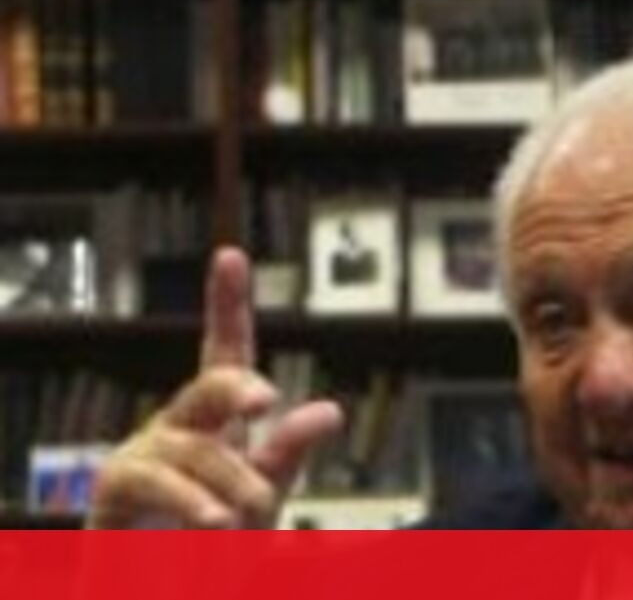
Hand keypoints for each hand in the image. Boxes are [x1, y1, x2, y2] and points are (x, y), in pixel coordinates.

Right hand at [87, 247, 342, 528]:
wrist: (166, 592)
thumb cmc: (214, 548)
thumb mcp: (263, 494)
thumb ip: (287, 453)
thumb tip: (328, 409)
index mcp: (219, 422)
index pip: (225, 353)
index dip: (227, 305)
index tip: (230, 256)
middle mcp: (179, 426)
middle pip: (208, 386)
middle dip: (235, 385)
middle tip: (266, 398)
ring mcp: (145, 453)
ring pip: (194, 446)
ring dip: (230, 479)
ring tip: (249, 512)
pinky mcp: (114, 487)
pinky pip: (151, 477)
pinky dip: (187, 498)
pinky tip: (215, 517)